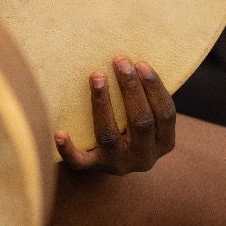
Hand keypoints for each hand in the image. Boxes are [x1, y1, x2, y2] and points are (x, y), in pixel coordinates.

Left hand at [54, 57, 175, 174]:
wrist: (111, 159)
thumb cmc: (131, 125)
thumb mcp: (149, 116)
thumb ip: (146, 95)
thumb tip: (132, 58)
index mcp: (164, 143)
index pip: (166, 114)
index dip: (155, 88)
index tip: (141, 63)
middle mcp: (144, 157)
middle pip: (141, 121)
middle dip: (131, 88)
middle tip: (120, 61)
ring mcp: (118, 164)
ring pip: (109, 135)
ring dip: (102, 103)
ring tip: (96, 76)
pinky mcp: (93, 168)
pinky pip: (79, 161)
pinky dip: (68, 148)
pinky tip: (60, 132)